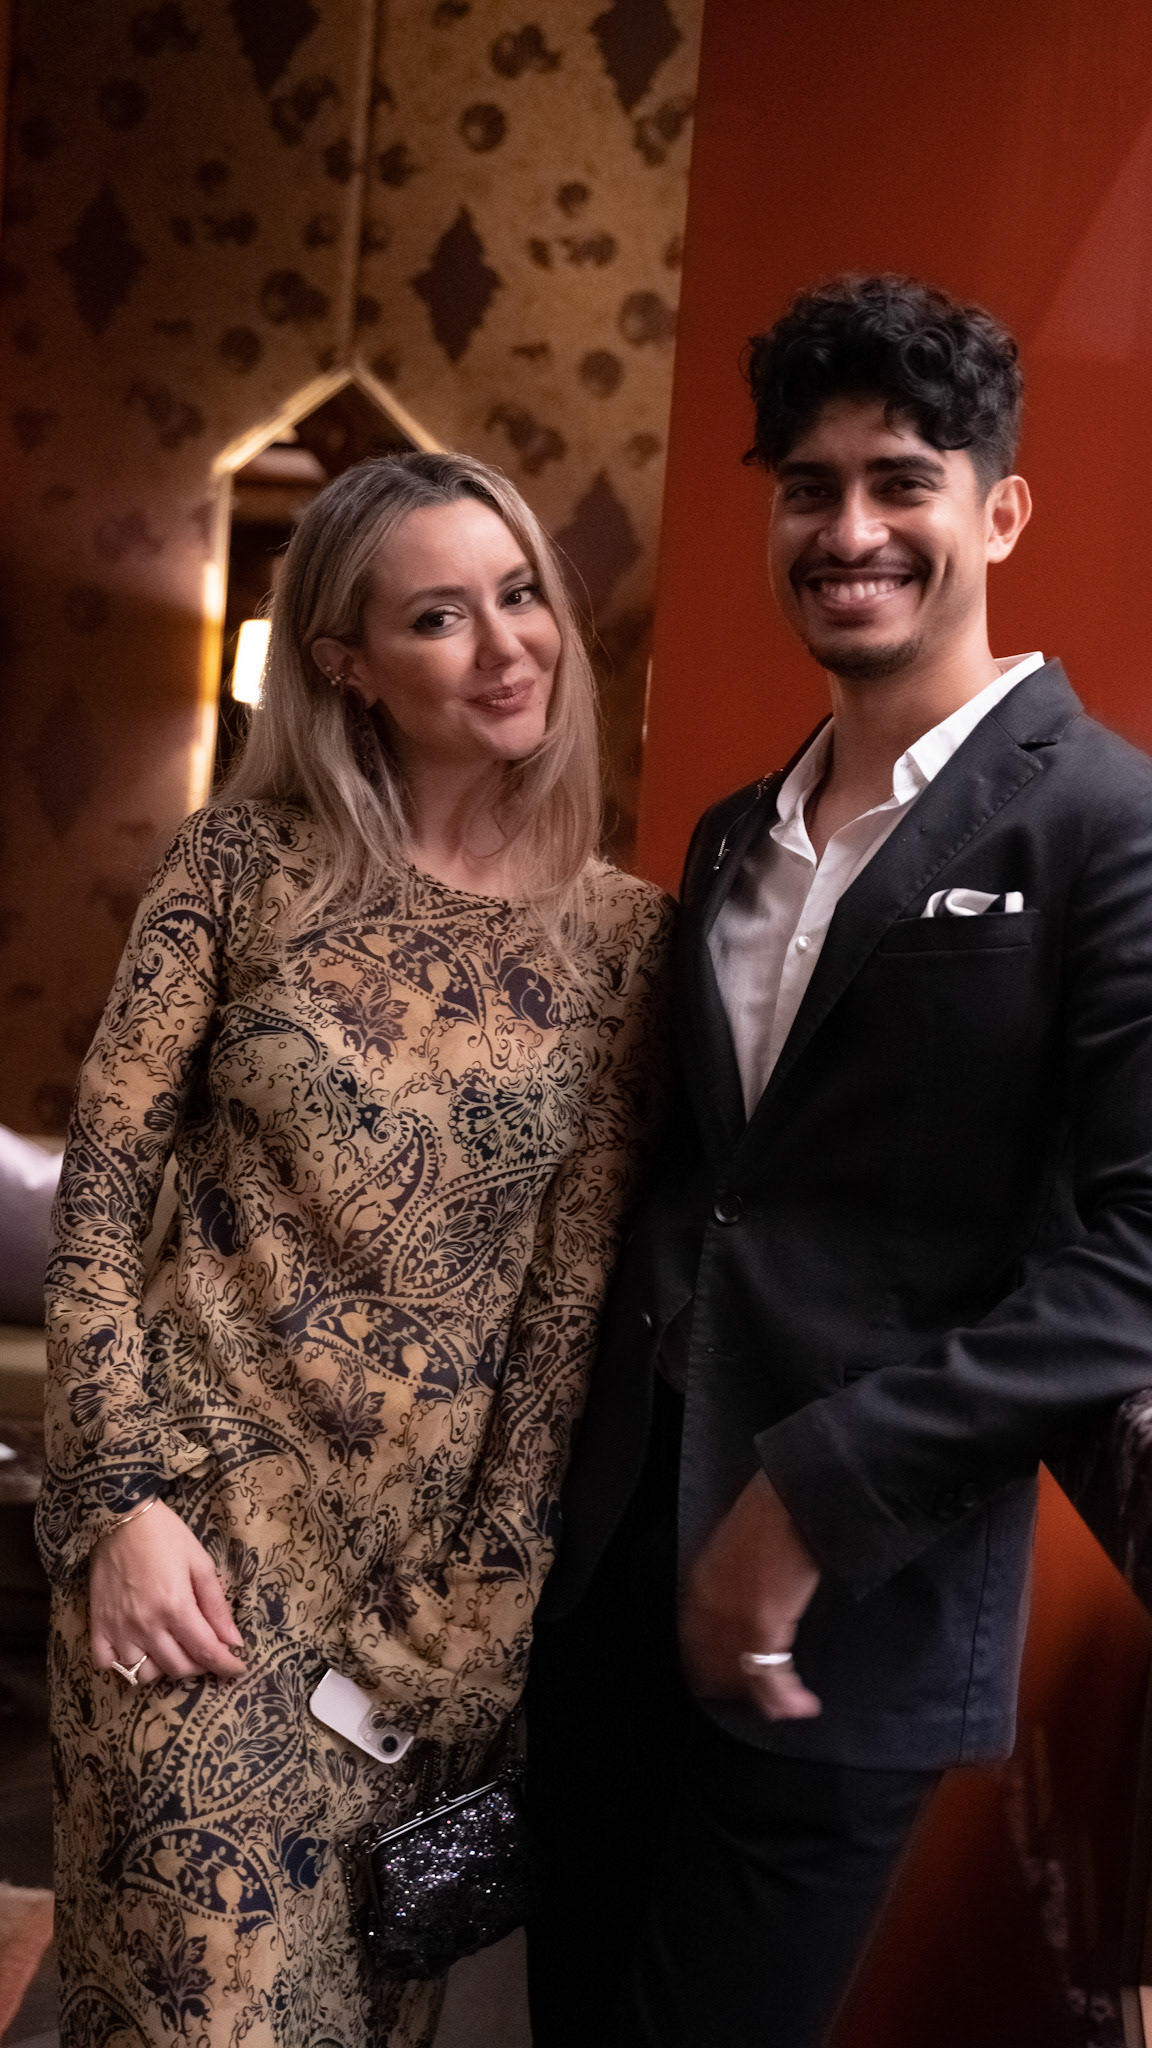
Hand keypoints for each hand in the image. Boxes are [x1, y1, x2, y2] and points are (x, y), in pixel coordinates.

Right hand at [89, 1499, 247, 1683]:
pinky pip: (109, 1665)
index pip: (206, 1652)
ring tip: (172, 1647)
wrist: (120, 1517)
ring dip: (164, 1667)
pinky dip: (125, 1665)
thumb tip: (234, 1640)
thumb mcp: (200, 1563)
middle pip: (178, 1668)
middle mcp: (146, 1625)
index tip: (238, 1669)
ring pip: (144, 1674)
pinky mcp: (97, 1626)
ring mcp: (119, 1629)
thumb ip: (216, 1605)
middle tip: (206, 1650)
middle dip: (199, 1665)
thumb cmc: (166, 1535)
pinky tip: (138, 1648)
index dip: (227, 1665)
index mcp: (176, 1607)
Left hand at [680, 1471, 821, 1720]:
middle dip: (735, 1689)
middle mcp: (709, 1607)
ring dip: (764, 1700)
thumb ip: (727, 1579)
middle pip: (712, 1666)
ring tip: (783, 1708)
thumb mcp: (731, 1548)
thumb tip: (741, 1601)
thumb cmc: (767, 1516)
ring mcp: (733, 1618)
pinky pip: (771, 1676)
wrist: (789, 1499)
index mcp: (700, 1586)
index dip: (708, 1668)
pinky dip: (787, 1697)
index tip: (724, 1682)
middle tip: (759, 1702)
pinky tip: (802, 1706)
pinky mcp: (763, 1623)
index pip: (693, 1643)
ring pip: (742, 1677)